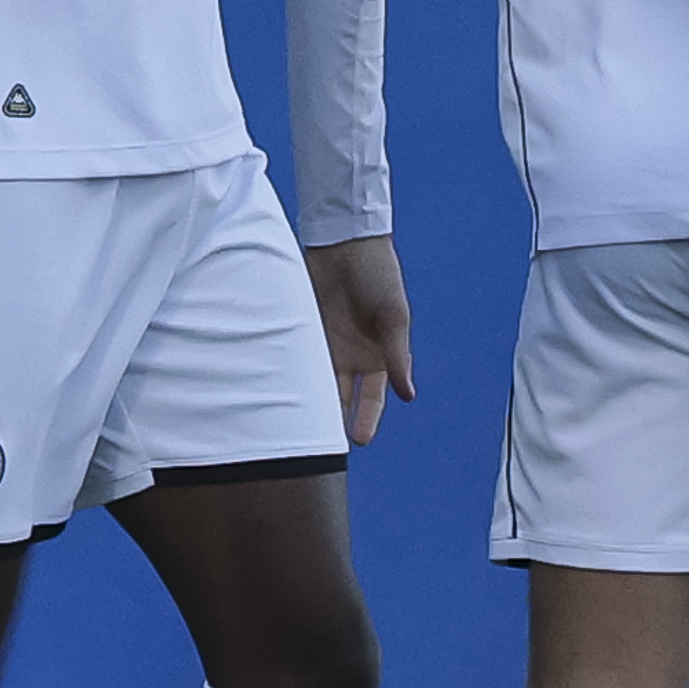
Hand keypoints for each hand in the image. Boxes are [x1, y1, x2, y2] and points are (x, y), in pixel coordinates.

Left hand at [306, 234, 414, 443]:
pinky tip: (281, 394)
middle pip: (341, 397)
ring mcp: (327, 344)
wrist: (344, 241)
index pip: (373, 398)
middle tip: (323, 446)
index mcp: (379, 355)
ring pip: (316, 384)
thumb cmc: (378, 274)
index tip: (359, 440)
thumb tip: (407, 394)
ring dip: (310, 403)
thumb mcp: (393, 317)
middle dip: (334, 420)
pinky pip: (296, 361)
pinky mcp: (304, 331)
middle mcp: (352, 355)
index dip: (367, 418)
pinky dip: (291, 377)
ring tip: (298, 428)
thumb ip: (397, 356)